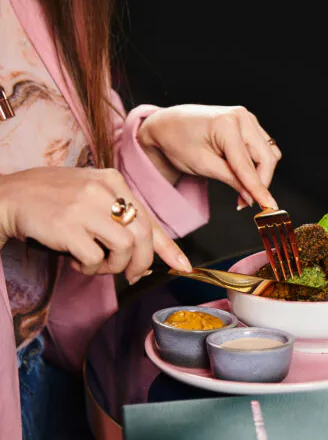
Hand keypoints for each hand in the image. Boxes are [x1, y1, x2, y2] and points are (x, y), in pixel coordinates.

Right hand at [0, 167, 191, 282]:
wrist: (7, 198)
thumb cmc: (51, 202)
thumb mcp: (90, 198)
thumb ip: (118, 220)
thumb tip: (146, 259)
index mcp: (112, 181)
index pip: (149, 218)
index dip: (168, 247)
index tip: (182, 267)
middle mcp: (103, 190)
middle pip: (142, 236)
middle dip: (141, 263)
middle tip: (131, 275)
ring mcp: (85, 207)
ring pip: (125, 247)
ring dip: (113, 266)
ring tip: (95, 264)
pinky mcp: (68, 226)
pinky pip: (94, 258)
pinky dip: (89, 267)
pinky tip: (75, 260)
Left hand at [137, 105, 280, 208]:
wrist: (168, 124)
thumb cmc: (177, 141)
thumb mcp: (202, 165)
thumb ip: (231, 180)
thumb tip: (252, 197)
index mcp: (227, 124)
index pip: (247, 164)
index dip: (258, 188)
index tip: (269, 206)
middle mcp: (242, 117)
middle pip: (267, 157)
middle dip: (260, 182)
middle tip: (246, 203)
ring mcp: (247, 118)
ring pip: (269, 153)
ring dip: (260, 174)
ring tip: (240, 188)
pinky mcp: (249, 124)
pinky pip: (263, 148)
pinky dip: (257, 164)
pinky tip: (242, 174)